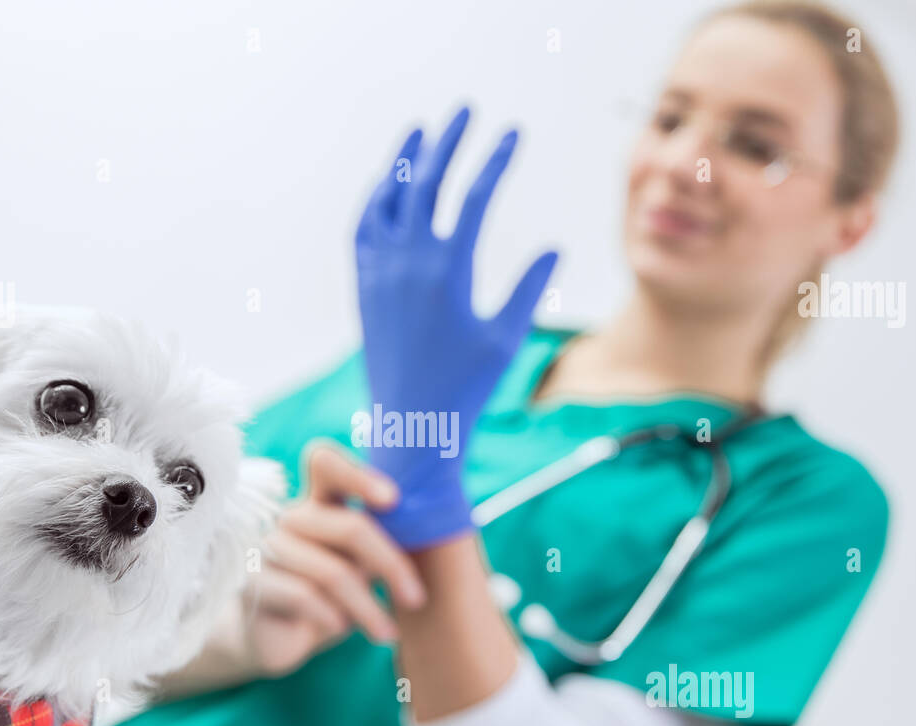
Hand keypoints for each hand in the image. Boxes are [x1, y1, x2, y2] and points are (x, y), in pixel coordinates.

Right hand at [242, 441, 426, 676]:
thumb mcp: (363, 564)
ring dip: (367, 608)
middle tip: (416, 598)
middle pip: (350, 527)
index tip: (394, 500)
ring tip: (387, 633)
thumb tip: (430, 530)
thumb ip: (385, 541)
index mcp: (320, 501)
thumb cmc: (335, 594)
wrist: (283, 637)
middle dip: (391, 565)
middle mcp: (291, 517)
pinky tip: (341, 629)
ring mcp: (268, 548)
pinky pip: (304, 597)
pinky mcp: (252, 584)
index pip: (325, 462)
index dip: (358, 475)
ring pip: (331, 572)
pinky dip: (332, 617)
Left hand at [354, 106, 558, 550]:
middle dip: (448, 141)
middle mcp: (408, 263)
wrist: (411, 424)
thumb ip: (528, 289)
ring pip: (389, 199)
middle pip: (427, 183)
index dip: (495, 160)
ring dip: (405, 162)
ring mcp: (380, 272)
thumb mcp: (506, 338)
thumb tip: (551, 249)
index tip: (513, 132)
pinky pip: (364, 229)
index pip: (474, 197)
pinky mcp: (365, 287)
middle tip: (465, 110)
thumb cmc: (466, 387)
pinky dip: (376, 200)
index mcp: (448, 271)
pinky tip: (389, 186)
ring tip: (421, 132)